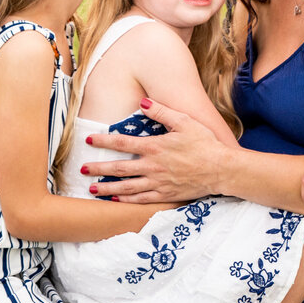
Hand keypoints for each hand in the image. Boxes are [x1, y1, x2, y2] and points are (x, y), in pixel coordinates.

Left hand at [81, 98, 227, 203]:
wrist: (220, 169)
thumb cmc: (204, 143)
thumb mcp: (184, 121)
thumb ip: (162, 112)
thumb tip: (143, 102)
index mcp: (155, 147)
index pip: (122, 143)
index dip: (104, 141)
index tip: (89, 140)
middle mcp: (152, 166)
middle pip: (119, 168)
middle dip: (99, 168)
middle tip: (82, 169)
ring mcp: (157, 183)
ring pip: (126, 187)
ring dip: (107, 188)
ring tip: (91, 189)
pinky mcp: (165, 195)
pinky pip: (141, 198)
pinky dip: (126, 199)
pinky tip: (116, 200)